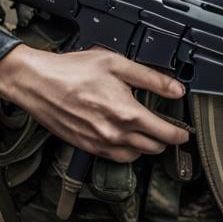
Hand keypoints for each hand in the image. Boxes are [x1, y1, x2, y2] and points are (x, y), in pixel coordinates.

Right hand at [0, 45, 189, 162]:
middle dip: (164, 139)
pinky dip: (126, 151)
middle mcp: (115, 134)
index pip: (165, 133)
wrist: (38, 83)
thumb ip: (150, 78)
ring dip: (145, 147)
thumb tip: (176, 90)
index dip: (179, 134)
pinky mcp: (86, 147)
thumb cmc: (73, 70)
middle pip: (153, 148)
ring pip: (135, 156)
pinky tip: (125, 137)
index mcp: (127, 113)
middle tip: (168, 129)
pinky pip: (115, 157)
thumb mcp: (116, 64)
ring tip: (147, 132)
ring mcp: (100, 144)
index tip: (184, 132)